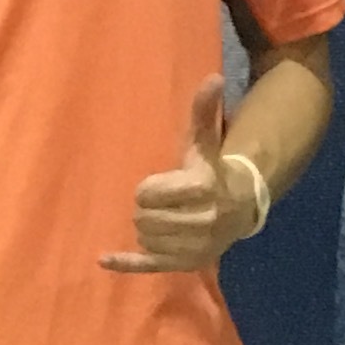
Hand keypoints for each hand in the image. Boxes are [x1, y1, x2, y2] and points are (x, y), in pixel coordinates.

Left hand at [103, 80, 262, 273]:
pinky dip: (125, 263)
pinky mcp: (185, 266)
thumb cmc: (212, 172)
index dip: (147, 189)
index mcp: (203, 188)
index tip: (156, 186)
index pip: (148, 194)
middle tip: (159, 204)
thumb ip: (204, 112)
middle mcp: (202, 221)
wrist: (241, 208)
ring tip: (162, 218)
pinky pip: (148, 266)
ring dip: (146, 227)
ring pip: (144, 238)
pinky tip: (103, 259)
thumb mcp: (205, 143)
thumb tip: (213, 78)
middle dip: (146, 209)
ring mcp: (194, 247)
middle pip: (144, 217)